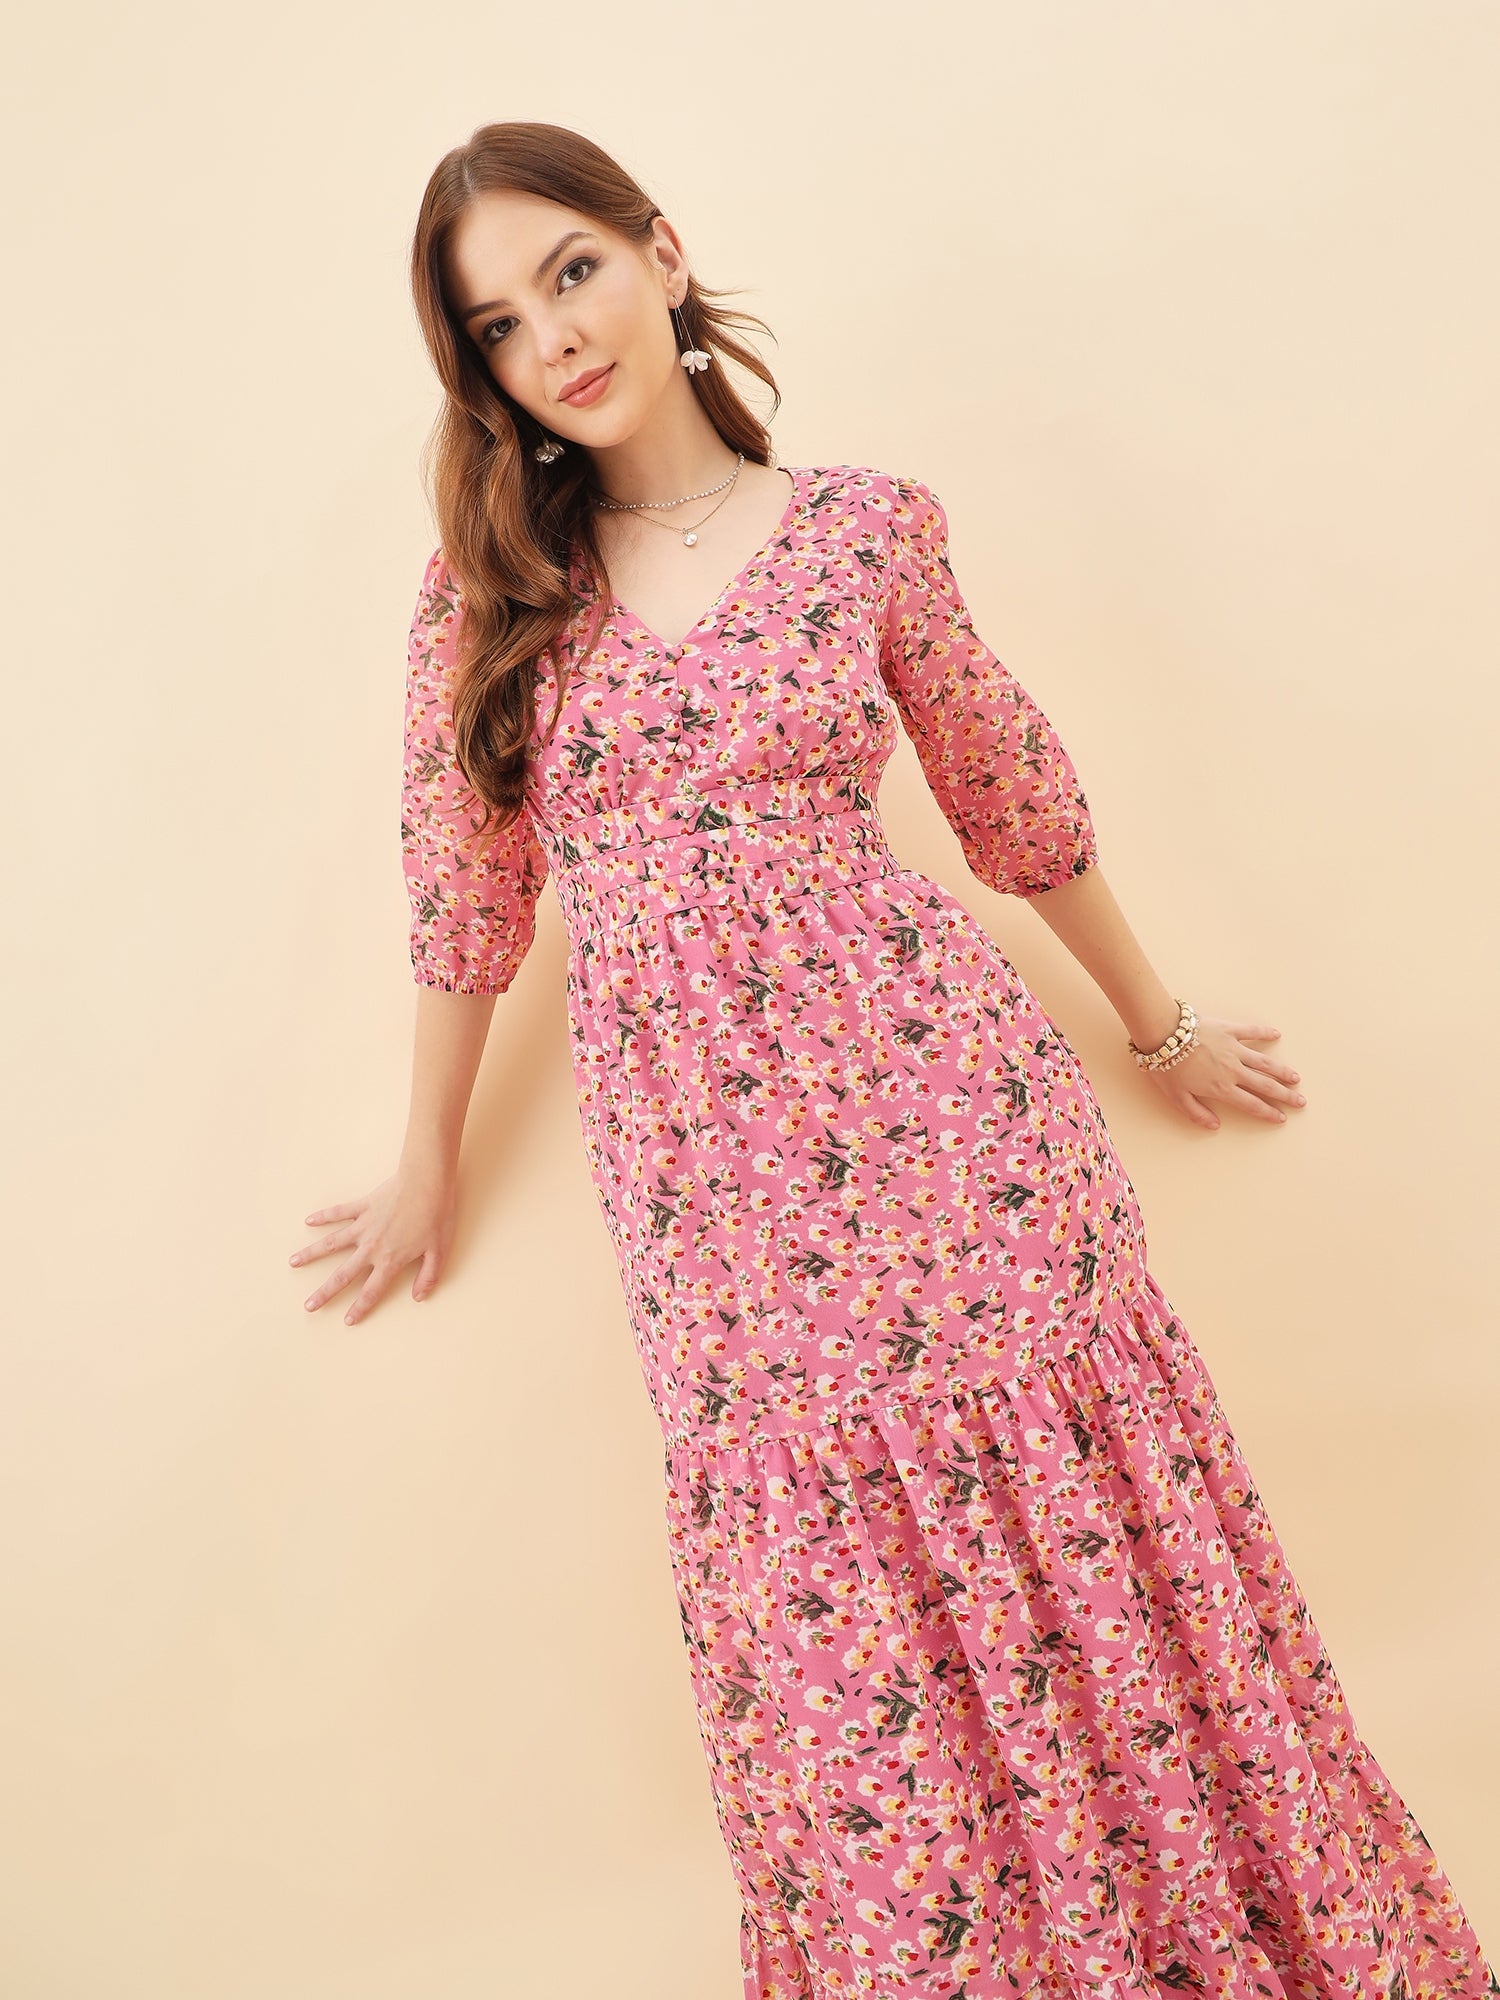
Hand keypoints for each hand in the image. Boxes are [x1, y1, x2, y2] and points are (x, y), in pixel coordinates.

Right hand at [289, 1165, 456, 1324]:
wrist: (427, 1182)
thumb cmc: (437, 1215)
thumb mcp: (440, 1251)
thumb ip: (429, 1276)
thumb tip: (419, 1297)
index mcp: (390, 1260)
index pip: (372, 1291)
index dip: (360, 1308)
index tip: (347, 1321)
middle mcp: (371, 1247)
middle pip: (343, 1275)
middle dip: (325, 1293)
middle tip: (308, 1305)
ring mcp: (364, 1226)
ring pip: (331, 1244)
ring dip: (311, 1254)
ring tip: (292, 1262)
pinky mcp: (362, 1206)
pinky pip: (338, 1212)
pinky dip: (323, 1216)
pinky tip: (308, 1221)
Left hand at [1142, 1015, 1305, 1131]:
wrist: (1163, 1035)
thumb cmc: (1166, 1067)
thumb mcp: (1176, 1098)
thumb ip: (1196, 1113)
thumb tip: (1215, 1126)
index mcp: (1221, 1088)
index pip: (1250, 1104)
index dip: (1268, 1112)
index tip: (1282, 1118)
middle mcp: (1233, 1070)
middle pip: (1264, 1085)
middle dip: (1284, 1095)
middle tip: (1301, 1101)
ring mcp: (1233, 1049)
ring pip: (1264, 1062)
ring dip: (1281, 1070)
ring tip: (1295, 1077)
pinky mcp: (1229, 1030)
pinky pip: (1251, 1031)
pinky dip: (1264, 1032)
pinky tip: (1276, 1034)